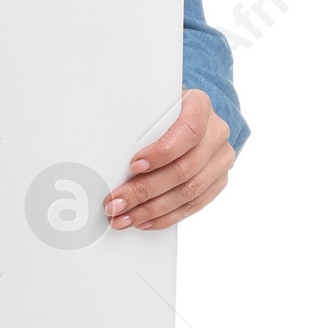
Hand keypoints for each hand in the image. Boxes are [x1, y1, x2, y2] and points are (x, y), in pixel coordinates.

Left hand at [105, 89, 234, 230]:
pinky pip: (194, 205)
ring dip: (152, 210)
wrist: (193, 118)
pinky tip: (144, 221)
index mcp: (200, 106)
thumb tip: (106, 149)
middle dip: (145, 190)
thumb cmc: (166, 112)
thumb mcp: (153, 106)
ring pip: (189, 192)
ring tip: (125, 217)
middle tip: (117, 202)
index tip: (134, 166)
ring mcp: (220, 159)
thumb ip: (140, 120)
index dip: (162, 152)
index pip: (188, 131)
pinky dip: (166, 217)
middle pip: (184, 169)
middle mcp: (216, 133)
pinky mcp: (218, 181)